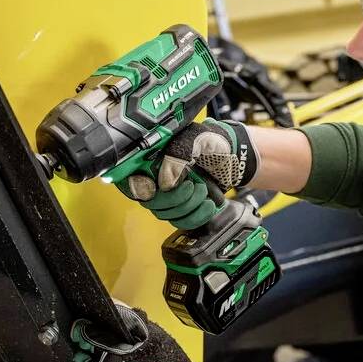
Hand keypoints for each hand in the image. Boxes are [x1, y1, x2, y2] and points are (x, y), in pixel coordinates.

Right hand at [115, 119, 259, 229]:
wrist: (232, 155)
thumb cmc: (211, 142)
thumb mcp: (194, 140)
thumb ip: (177, 155)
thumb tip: (165, 183)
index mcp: (150, 158)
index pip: (129, 178)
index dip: (137, 187)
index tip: (154, 188)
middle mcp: (154, 177)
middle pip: (150, 202)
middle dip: (175, 198)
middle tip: (194, 186)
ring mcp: (167, 194)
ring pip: (165, 214)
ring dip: (189, 206)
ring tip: (204, 191)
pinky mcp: (182, 207)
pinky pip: (181, 221)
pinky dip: (196, 217)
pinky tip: (208, 206)